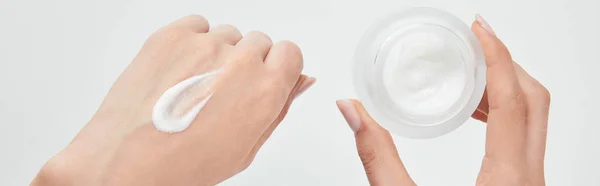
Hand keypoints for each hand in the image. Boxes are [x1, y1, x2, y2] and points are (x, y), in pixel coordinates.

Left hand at [32, 15, 314, 185]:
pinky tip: (181, 71)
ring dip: (218, 53)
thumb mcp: (246, 148)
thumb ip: (279, 108)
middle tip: (223, 91)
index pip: (290, 53)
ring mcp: (204, 46)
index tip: (267, 75)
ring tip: (195, 85)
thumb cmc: (183, 165)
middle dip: (247, 63)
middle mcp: (239, 62)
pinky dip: (192, 41)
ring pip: (227, 34)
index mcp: (265, 90)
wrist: (127, 161)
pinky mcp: (172, 36)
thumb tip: (299, 81)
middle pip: (259, 42)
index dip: (278, 66)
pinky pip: (197, 25)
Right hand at [336, 15, 549, 185]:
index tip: (478, 30)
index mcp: (506, 180)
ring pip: (535, 120)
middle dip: (503, 64)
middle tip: (472, 43)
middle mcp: (530, 180)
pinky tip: (476, 114)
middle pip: (534, 101)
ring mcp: (532, 185)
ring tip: (467, 75)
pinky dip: (506, 113)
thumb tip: (353, 111)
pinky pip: (527, 137)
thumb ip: (376, 155)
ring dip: (505, 89)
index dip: (497, 56)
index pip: (513, 100)